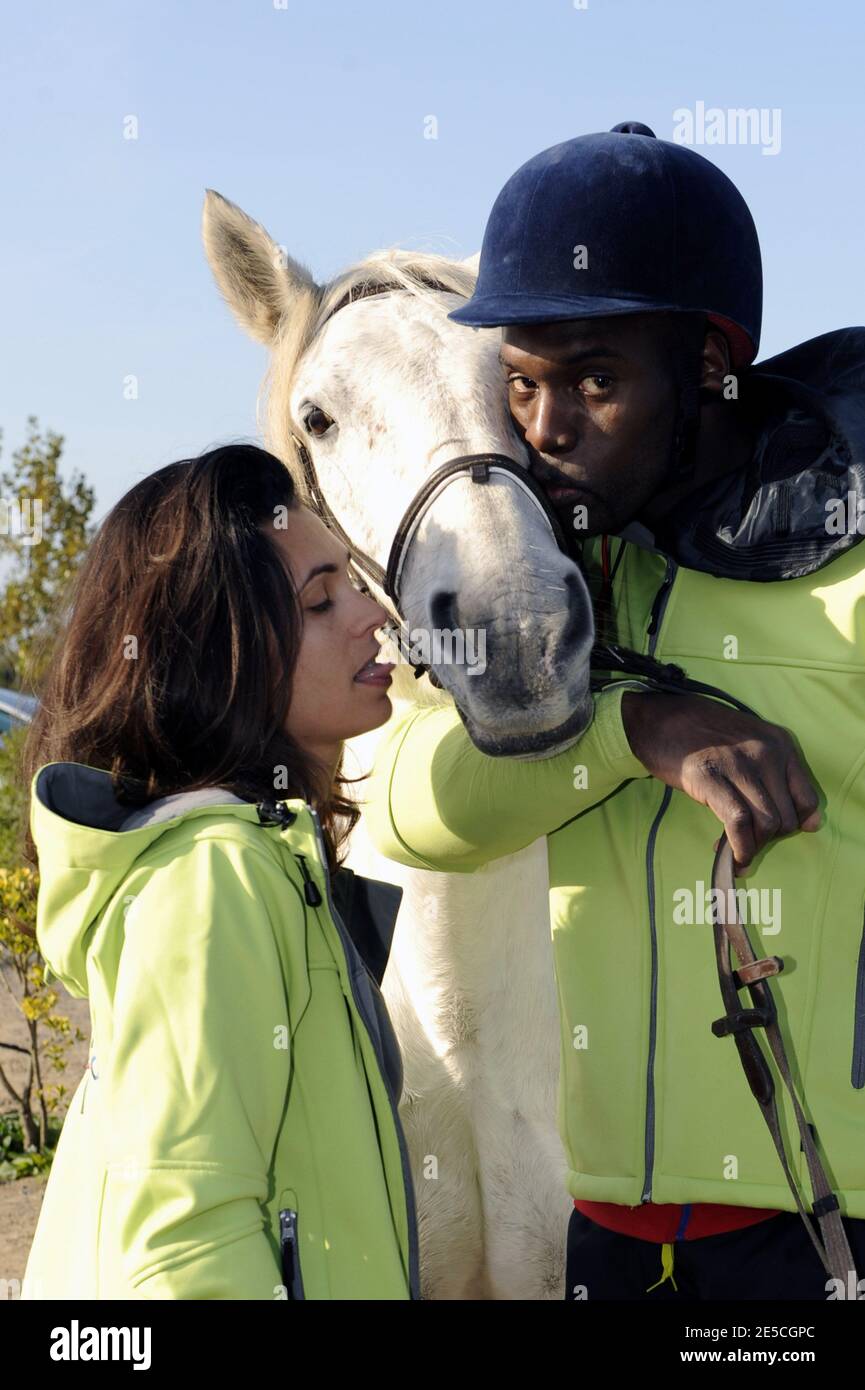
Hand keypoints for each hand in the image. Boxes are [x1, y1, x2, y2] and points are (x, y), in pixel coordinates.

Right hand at [621, 691, 820, 873]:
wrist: (659, 716)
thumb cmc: (704, 734)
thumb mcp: (752, 745)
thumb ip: (779, 778)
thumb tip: (811, 824)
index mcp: (781, 743)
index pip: (807, 800)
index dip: (794, 825)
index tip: (773, 834)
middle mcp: (766, 752)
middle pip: (786, 817)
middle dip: (767, 840)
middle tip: (746, 843)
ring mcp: (738, 764)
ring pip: (766, 823)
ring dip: (752, 848)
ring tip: (737, 853)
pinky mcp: (709, 777)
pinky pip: (738, 822)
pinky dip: (739, 848)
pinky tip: (731, 856)